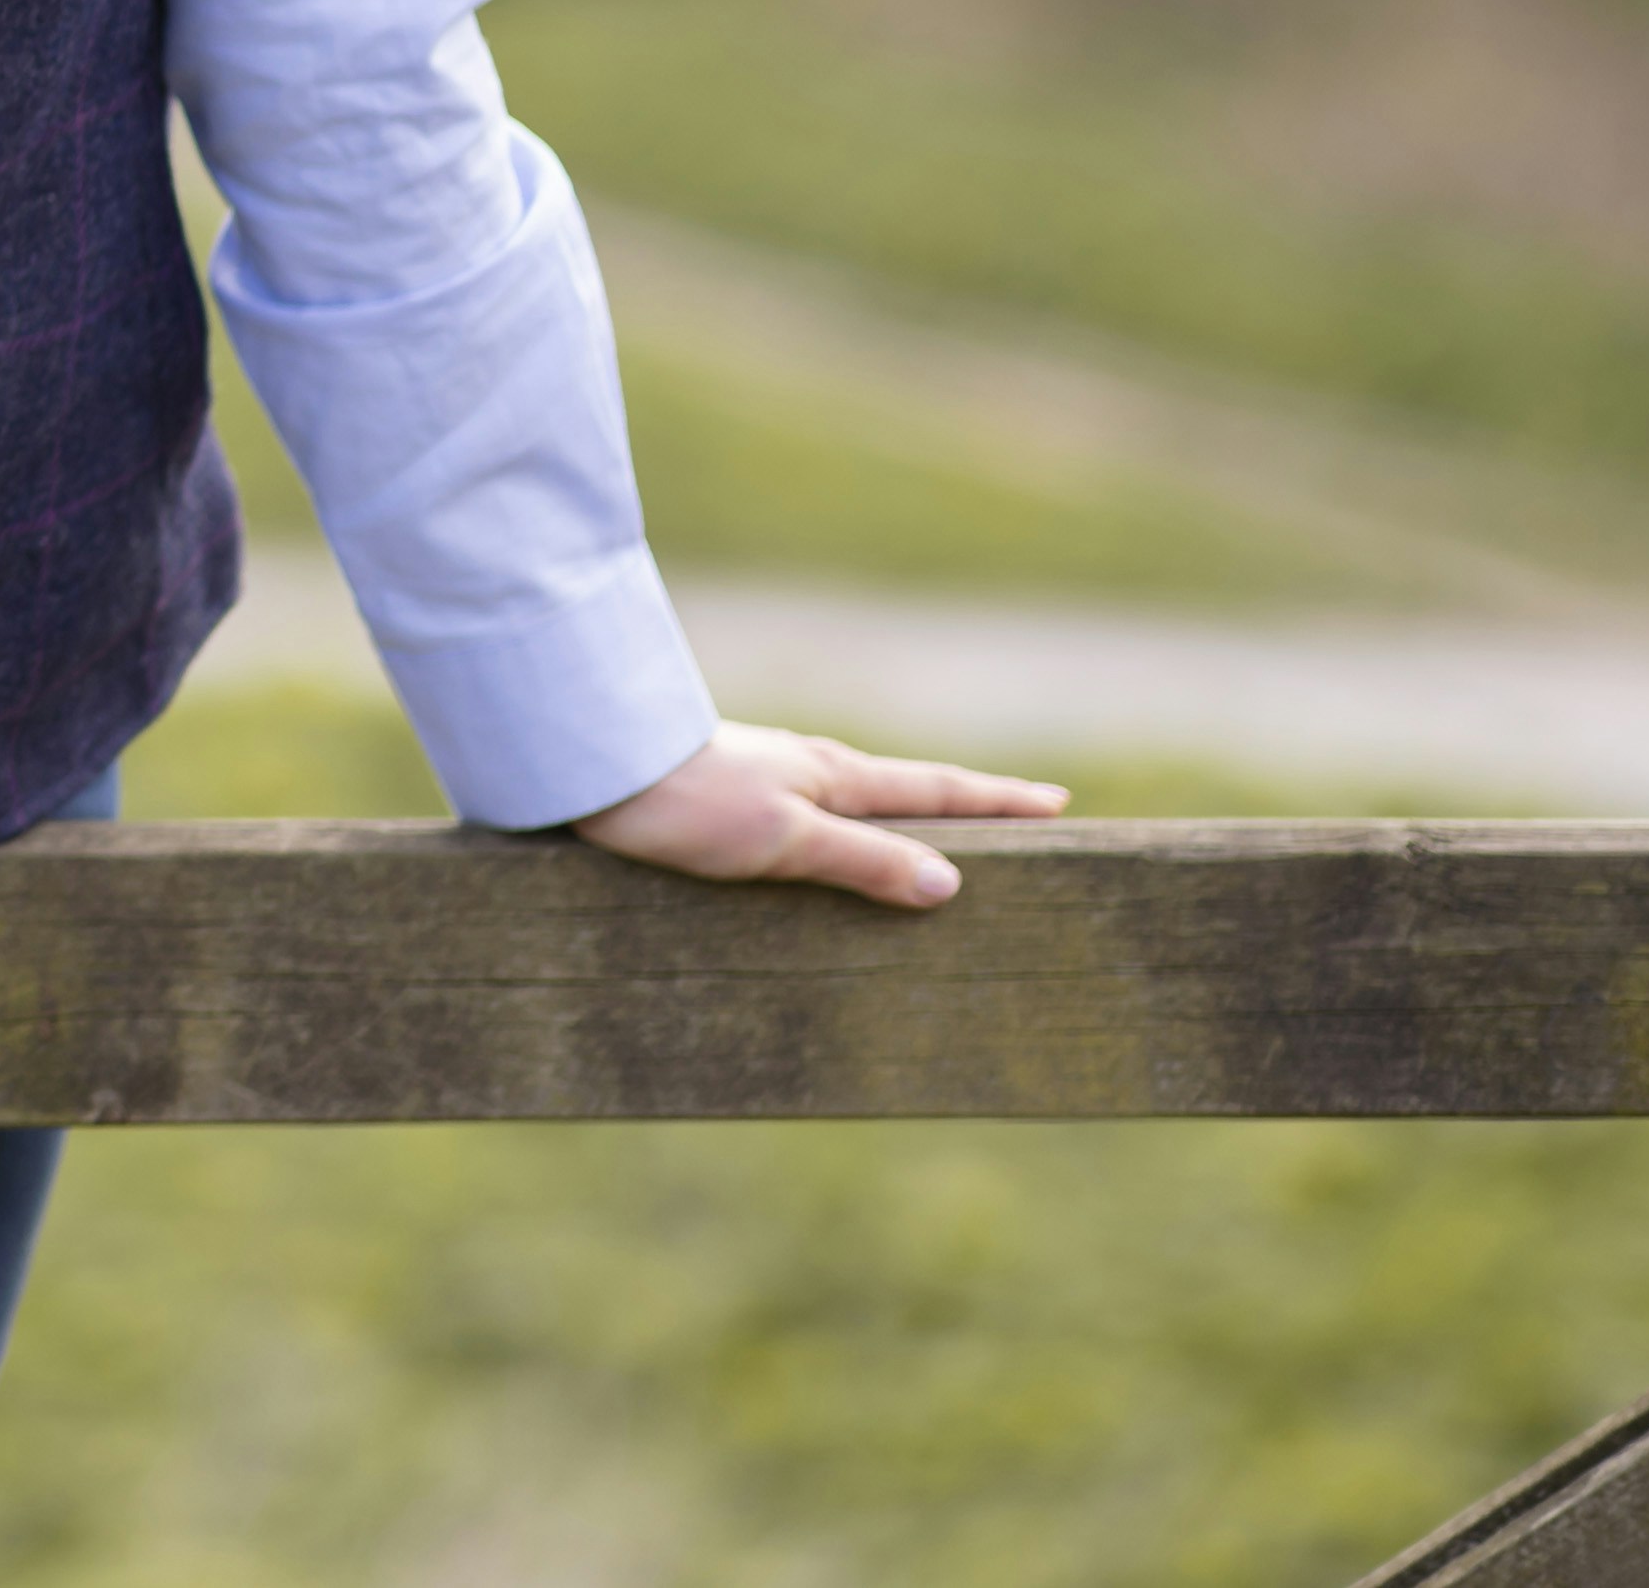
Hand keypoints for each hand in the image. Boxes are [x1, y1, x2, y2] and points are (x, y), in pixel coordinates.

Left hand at [571, 720, 1064, 907]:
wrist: (591, 764)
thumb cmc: (685, 802)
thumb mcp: (785, 838)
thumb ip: (864, 859)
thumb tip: (950, 883)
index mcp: (835, 777)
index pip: (935, 790)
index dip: (997, 799)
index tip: (1057, 800)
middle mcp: (810, 772)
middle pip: (903, 791)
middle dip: (961, 806)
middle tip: (1017, 816)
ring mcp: (768, 779)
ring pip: (855, 802)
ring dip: (902, 819)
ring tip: (935, 841)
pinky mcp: (727, 797)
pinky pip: (810, 817)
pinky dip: (846, 830)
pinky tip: (829, 849)